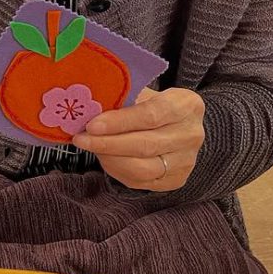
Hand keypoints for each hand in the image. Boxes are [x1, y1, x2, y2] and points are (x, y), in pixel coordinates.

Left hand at [72, 87, 205, 191]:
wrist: (176, 125)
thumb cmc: (151, 103)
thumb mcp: (141, 92)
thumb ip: (121, 99)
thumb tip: (87, 108)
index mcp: (186, 105)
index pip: (151, 115)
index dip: (119, 122)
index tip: (92, 125)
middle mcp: (192, 134)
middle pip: (145, 144)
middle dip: (107, 143)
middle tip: (81, 139)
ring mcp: (186, 160)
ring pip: (142, 167)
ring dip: (109, 158)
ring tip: (88, 146)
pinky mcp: (175, 180)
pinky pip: (140, 181)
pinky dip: (116, 169)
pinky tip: (103, 156)